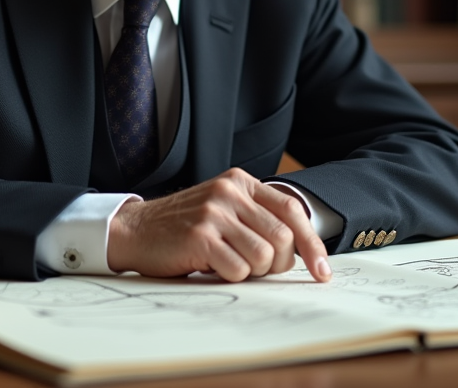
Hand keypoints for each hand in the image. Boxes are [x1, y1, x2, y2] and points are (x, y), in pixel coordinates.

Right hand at [107, 168, 331, 282]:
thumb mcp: (223, 209)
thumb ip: (257, 219)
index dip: (312, 243)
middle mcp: (230, 192)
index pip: (292, 209)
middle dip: (278, 264)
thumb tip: (302, 252)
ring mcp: (214, 213)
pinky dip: (229, 276)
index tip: (322, 271)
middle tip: (255, 268)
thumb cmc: (184, 227)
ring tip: (227, 263)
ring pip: (263, 257)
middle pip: (283, 238)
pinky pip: (237, 269)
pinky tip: (210, 266)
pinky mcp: (200, 236)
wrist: (135, 230)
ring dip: (250, 271)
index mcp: (241, 182)